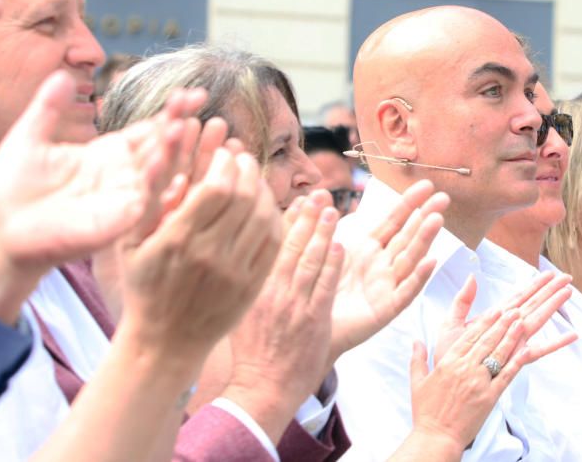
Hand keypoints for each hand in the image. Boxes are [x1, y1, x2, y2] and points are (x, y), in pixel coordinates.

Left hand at [0, 73, 205, 322]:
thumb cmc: (8, 190)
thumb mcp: (30, 138)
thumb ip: (48, 107)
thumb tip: (63, 75)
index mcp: (108, 155)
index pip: (149, 129)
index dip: (171, 112)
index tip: (192, 93)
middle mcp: (123, 177)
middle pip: (162, 147)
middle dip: (180, 124)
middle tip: (198, 100)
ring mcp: (123, 200)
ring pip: (160, 172)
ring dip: (173, 149)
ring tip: (183, 124)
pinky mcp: (117, 223)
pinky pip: (144, 201)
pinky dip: (154, 180)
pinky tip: (159, 158)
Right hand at [118, 147, 281, 361]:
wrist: (164, 343)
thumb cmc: (144, 287)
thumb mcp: (130, 245)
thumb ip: (149, 201)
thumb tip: (167, 159)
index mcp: (177, 240)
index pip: (216, 187)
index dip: (225, 162)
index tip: (222, 152)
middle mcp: (210, 255)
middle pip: (245, 196)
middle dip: (247, 167)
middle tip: (243, 157)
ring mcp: (235, 272)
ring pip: (264, 215)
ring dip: (264, 188)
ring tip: (254, 176)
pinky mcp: (253, 285)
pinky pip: (274, 241)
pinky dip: (275, 216)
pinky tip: (264, 204)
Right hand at [223, 189, 343, 443]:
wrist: (262, 387)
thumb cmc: (251, 351)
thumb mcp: (241, 309)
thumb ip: (250, 280)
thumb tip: (252, 250)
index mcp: (252, 287)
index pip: (270, 246)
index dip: (287, 220)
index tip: (296, 200)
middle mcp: (271, 292)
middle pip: (291, 247)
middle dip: (307, 218)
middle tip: (318, 194)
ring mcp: (293, 306)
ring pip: (309, 262)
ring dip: (323, 234)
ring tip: (332, 210)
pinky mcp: (313, 320)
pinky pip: (325, 287)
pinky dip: (333, 265)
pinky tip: (341, 246)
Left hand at [329, 179, 448, 360]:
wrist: (306, 326)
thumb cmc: (316, 288)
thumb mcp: (319, 251)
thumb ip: (323, 224)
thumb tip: (320, 192)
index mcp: (369, 249)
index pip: (394, 221)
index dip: (409, 203)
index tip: (426, 185)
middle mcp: (382, 265)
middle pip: (408, 236)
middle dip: (425, 216)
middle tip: (443, 197)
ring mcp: (386, 286)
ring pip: (410, 259)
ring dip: (424, 240)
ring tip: (437, 220)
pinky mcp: (385, 309)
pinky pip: (405, 292)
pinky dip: (418, 278)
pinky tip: (430, 262)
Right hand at [399, 278, 575, 459]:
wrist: (436, 437)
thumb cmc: (425, 411)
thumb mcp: (417, 382)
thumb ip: (418, 358)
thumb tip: (416, 340)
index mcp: (448, 362)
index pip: (469, 336)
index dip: (484, 321)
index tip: (494, 310)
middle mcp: (464, 368)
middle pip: (486, 340)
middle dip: (501, 323)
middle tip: (513, 309)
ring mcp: (478, 382)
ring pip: (497, 353)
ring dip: (511, 335)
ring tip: (521, 321)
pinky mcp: (489, 397)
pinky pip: (506, 375)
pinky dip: (517, 361)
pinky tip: (526, 348)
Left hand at [433, 272, 576, 365]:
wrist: (445, 381)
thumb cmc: (448, 355)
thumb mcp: (451, 324)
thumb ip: (462, 301)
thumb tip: (472, 276)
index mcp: (495, 319)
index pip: (518, 297)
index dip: (533, 285)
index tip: (548, 273)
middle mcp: (508, 329)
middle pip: (533, 305)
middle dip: (549, 291)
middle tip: (567, 278)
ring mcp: (513, 343)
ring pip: (537, 320)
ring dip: (553, 307)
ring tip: (568, 293)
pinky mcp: (515, 359)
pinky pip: (538, 351)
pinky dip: (555, 343)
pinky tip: (571, 336)